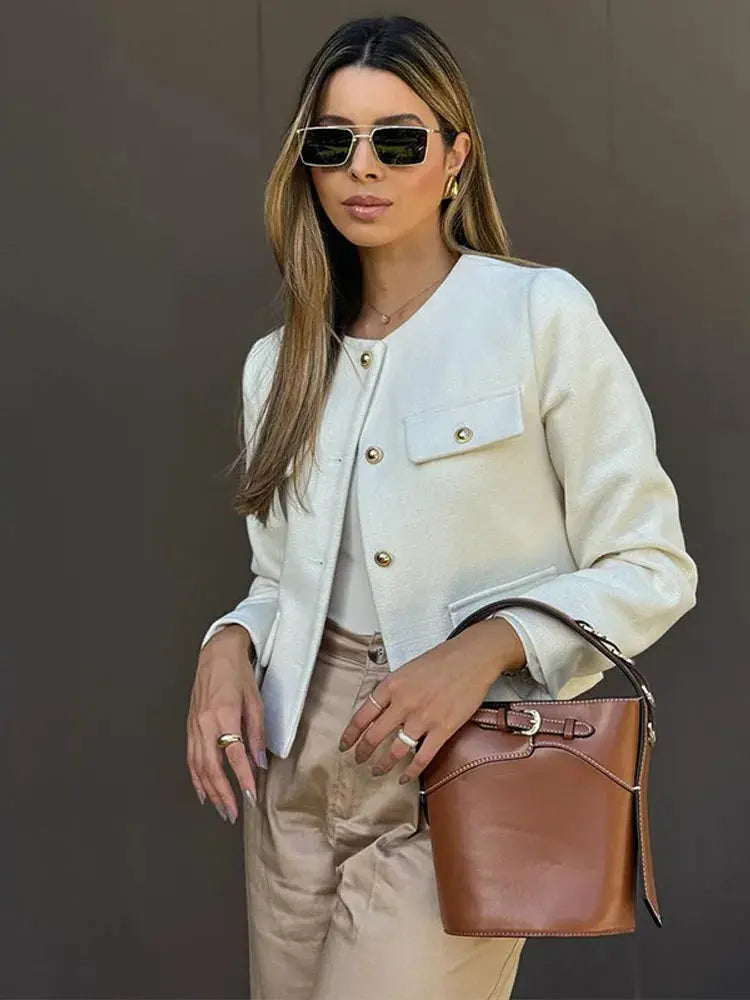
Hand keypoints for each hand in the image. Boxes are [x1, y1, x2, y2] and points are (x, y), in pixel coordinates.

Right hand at [186, 625, 267, 823]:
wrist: (216, 655)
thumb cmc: (238, 674)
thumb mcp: (256, 702)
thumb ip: (257, 734)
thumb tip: (259, 762)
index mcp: (224, 715)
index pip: (234, 755)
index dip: (243, 778)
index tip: (250, 796)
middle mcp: (205, 723)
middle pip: (212, 767)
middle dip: (222, 794)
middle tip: (232, 813)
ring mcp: (194, 726)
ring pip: (198, 766)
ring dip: (209, 791)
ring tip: (220, 809)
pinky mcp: (189, 727)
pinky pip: (191, 758)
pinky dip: (196, 777)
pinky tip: (203, 791)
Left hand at [337, 618, 525, 784]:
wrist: (471, 658)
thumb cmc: (442, 660)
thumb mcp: (408, 669)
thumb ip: (393, 690)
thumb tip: (380, 708)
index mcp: (392, 686)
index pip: (363, 715)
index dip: (351, 734)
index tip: (345, 744)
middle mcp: (403, 703)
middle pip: (374, 735)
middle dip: (363, 752)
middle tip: (358, 760)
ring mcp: (423, 718)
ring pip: (395, 750)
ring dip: (383, 764)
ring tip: (377, 771)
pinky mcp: (443, 729)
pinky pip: (422, 757)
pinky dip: (411, 772)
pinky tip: (404, 778)